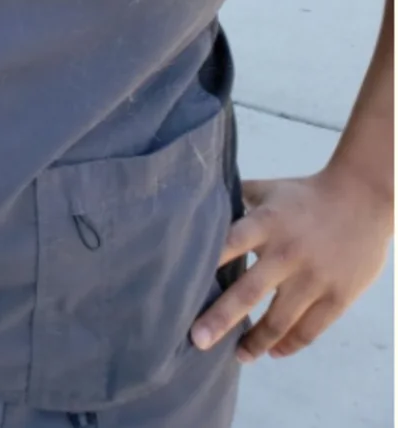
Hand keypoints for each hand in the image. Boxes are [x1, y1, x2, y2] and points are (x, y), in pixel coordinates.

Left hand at [191, 167, 392, 363]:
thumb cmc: (306, 195)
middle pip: (249, 292)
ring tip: (237, 356)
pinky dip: (289, 345)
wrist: (363, 200)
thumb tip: (202, 206)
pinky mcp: (337, 297)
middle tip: (197, 340)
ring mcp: (313, 278)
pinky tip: (272, 352)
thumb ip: (238, 200)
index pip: (229, 243)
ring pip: (279, 321)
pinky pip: (309, 330)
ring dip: (255, 342)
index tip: (182, 288)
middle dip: (221, 319)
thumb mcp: (269, 190)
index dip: (206, 264)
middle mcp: (287, 253)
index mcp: (266, 223)